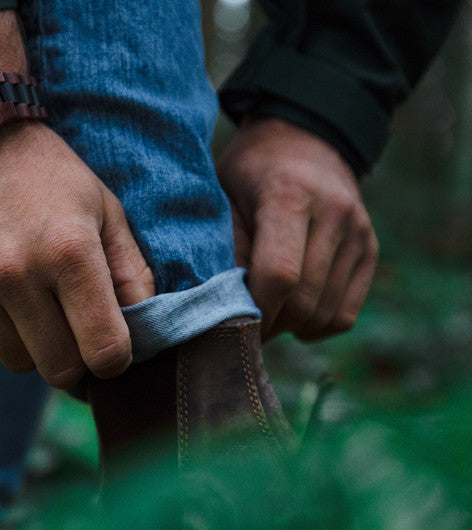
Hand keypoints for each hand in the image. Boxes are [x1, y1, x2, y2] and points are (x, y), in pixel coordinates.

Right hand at [0, 122, 154, 387]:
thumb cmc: (47, 172)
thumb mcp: (103, 207)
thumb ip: (131, 272)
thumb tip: (145, 330)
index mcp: (70, 252)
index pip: (105, 351)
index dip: (116, 359)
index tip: (112, 343)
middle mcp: (18, 274)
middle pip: (60, 368)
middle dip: (76, 358)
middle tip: (75, 329)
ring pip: (18, 362)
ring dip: (34, 347)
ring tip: (36, 307)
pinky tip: (3, 300)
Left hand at [216, 117, 378, 340]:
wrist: (302, 138)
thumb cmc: (249, 172)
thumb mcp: (223, 197)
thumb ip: (225, 248)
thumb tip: (224, 307)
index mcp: (290, 195)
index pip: (279, 274)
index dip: (254, 308)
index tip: (230, 321)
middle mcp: (335, 213)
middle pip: (304, 300)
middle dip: (269, 324)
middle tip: (241, 328)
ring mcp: (359, 232)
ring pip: (325, 313)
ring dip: (290, 328)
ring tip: (264, 315)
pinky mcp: (370, 249)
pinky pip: (346, 313)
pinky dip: (317, 325)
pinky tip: (292, 315)